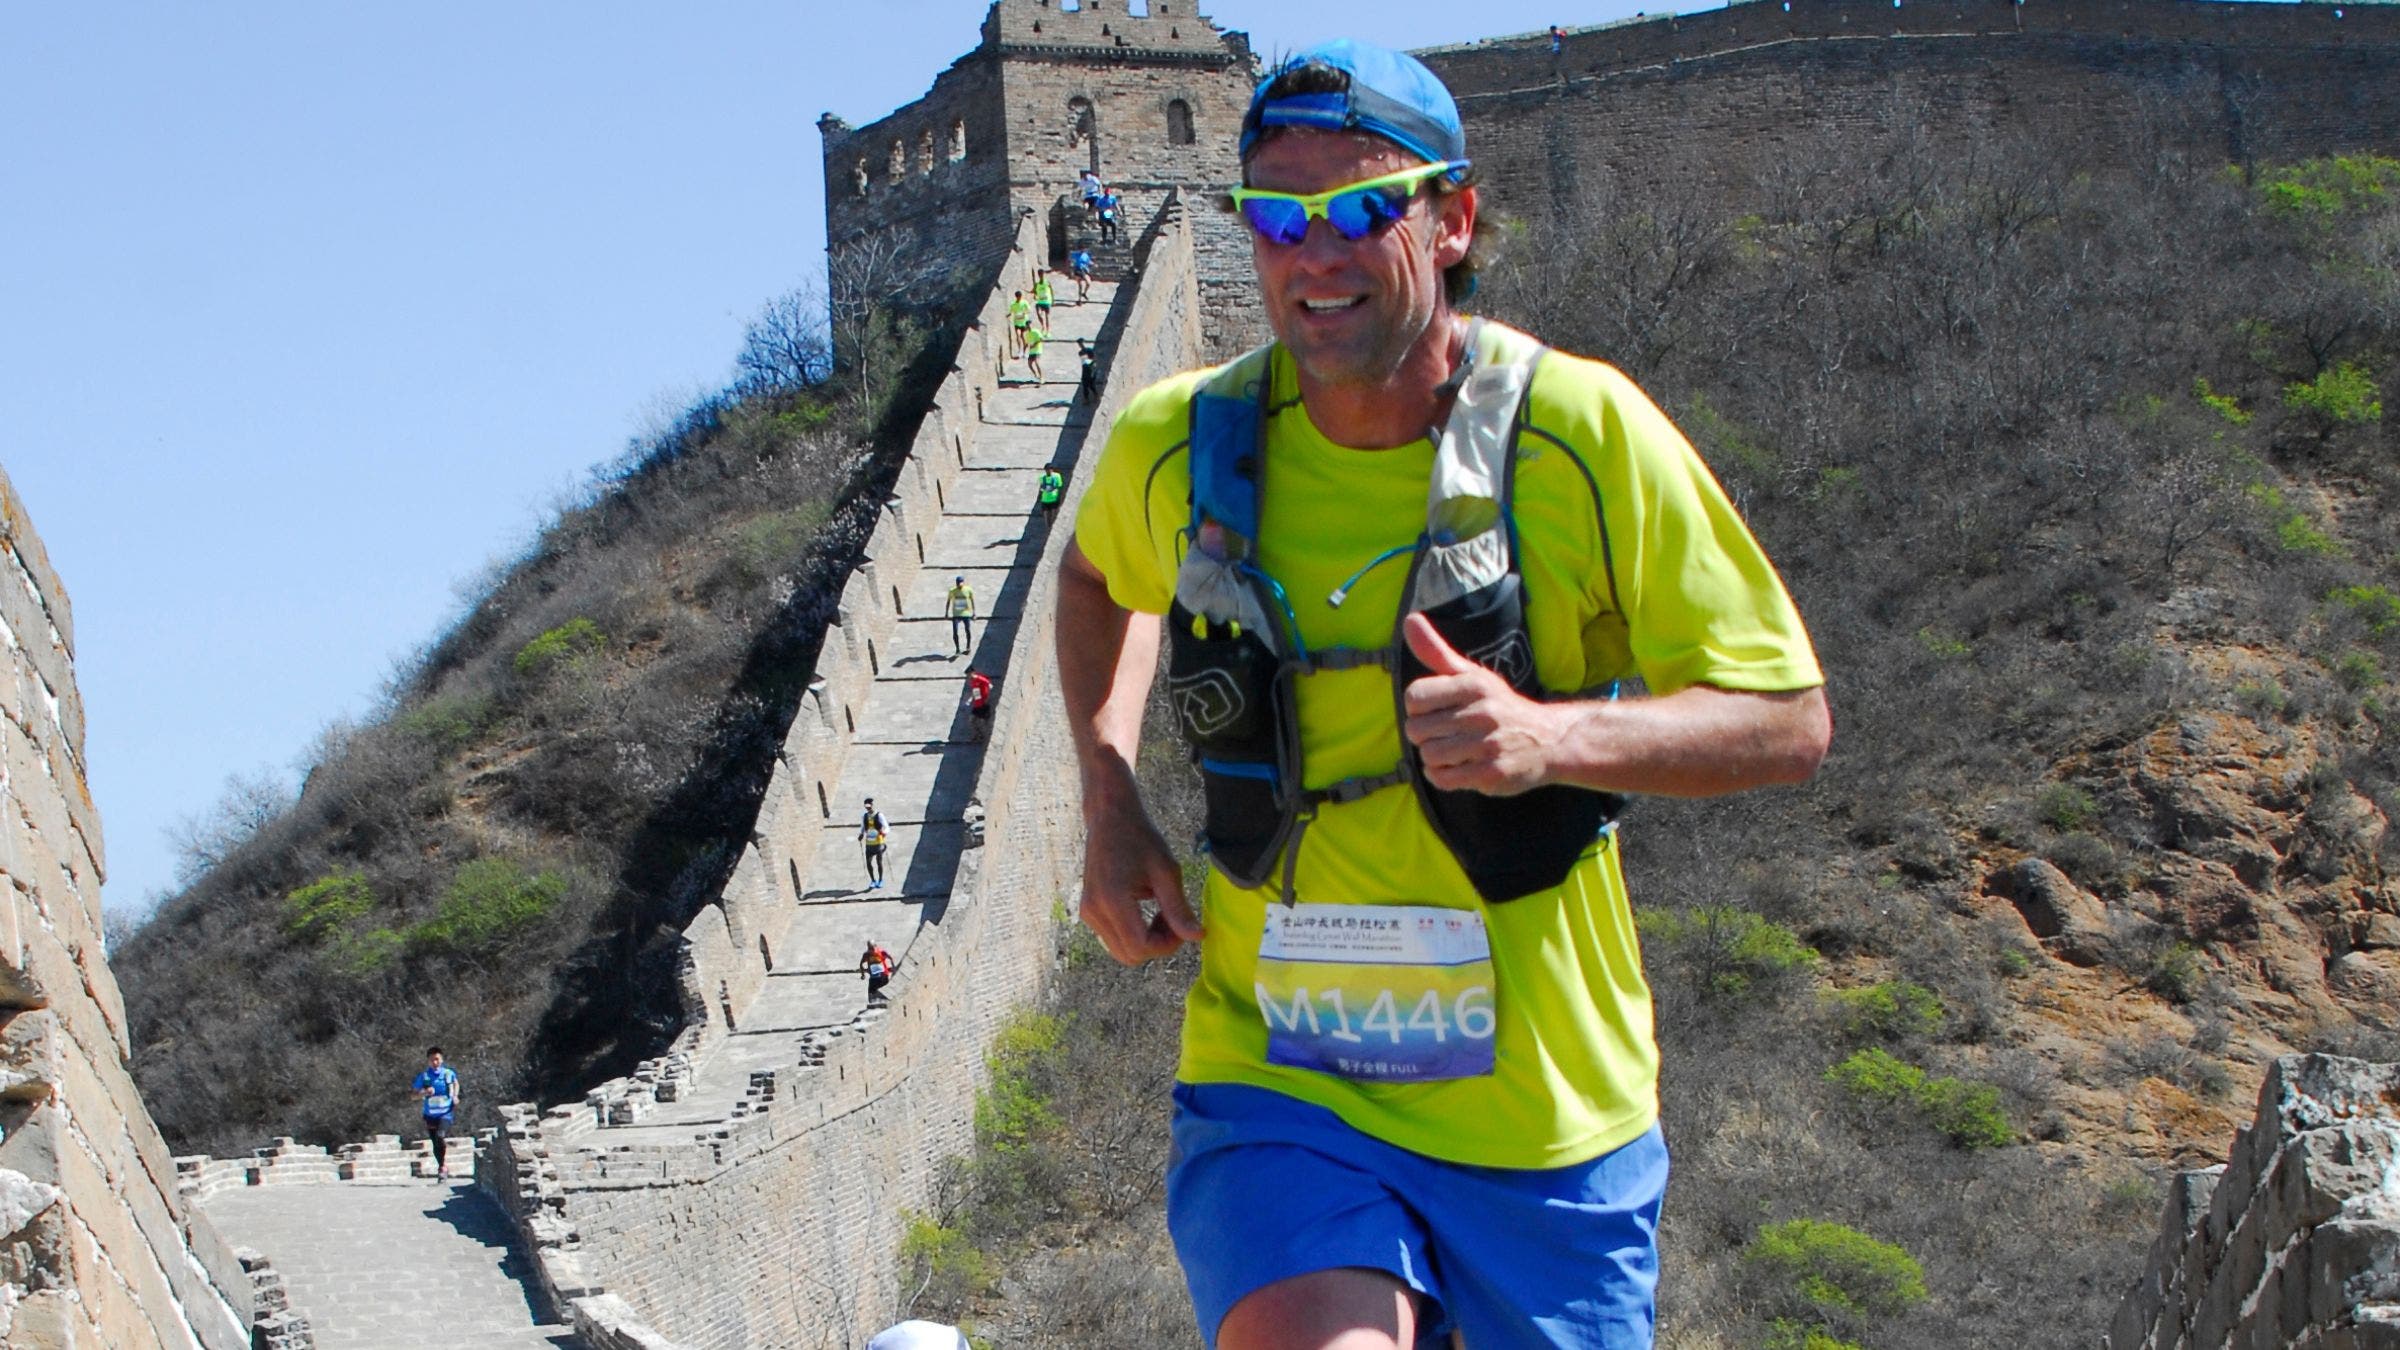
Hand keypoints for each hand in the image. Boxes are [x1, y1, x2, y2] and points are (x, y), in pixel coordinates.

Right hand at [1077, 793, 1201, 963]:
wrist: (1110, 818)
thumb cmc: (1141, 839)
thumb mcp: (1166, 871)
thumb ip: (1179, 908)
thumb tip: (1197, 937)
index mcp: (1113, 901)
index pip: (1141, 947)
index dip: (1168, 945)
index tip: (1182, 924)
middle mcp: (1095, 912)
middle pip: (1130, 956)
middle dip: (1158, 945)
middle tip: (1172, 918)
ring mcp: (1088, 913)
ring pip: (1122, 951)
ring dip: (1146, 941)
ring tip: (1160, 912)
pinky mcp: (1088, 912)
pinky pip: (1113, 939)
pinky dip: (1134, 934)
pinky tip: (1145, 911)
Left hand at [1400, 614, 1565, 795]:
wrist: (1549, 740)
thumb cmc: (1499, 706)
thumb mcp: (1471, 675)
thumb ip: (1436, 651)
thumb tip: (1409, 620)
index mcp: (1474, 685)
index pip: (1415, 696)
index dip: (1418, 707)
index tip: (1435, 710)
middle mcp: (1483, 713)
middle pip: (1417, 729)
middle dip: (1424, 734)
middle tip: (1445, 733)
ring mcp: (1489, 744)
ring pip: (1429, 755)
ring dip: (1434, 757)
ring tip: (1452, 751)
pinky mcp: (1493, 773)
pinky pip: (1444, 779)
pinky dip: (1442, 776)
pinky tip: (1456, 768)